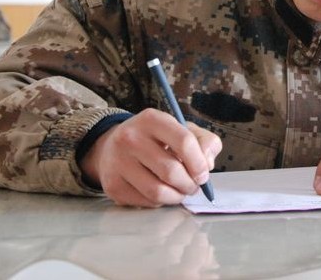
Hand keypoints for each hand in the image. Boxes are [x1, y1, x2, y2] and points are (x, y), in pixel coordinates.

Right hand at [79, 108, 220, 207]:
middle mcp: (130, 138)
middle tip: (194, 186)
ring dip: (176, 196)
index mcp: (151, 119)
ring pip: (158, 191)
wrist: (112, 146)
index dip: (199, 163)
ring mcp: (118, 162)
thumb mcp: (181, 129)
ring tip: (181, 191)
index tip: (203, 174)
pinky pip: (145, 201)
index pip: (184, 142)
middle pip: (171, 171)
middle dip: (189, 184)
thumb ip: (204, 141)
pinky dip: (160, 202)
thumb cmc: (155, 139)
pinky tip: (162, 193)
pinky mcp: (112, 185)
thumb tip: (208, 163)